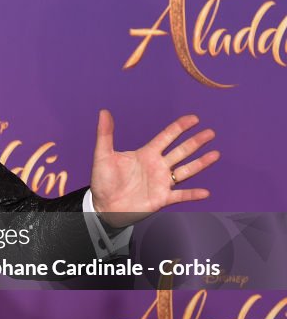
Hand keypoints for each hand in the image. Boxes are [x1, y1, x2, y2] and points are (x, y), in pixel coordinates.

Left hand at [90, 109, 219, 226]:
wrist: (102, 206)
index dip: (180, 127)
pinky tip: (205, 192)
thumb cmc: (102, 181)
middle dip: (195, 142)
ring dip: (200, 163)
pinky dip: (192, 194)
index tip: (194, 118)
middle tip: (210, 133)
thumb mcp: (103, 156)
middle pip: (181, 151)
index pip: (167, 137)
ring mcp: (161, 182)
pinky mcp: (162, 198)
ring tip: (216, 154)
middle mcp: (157, 166)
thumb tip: (104, 112)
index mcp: (146, 153)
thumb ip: (105, 134)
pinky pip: (181, 196)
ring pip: (186, 170)